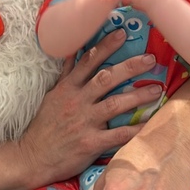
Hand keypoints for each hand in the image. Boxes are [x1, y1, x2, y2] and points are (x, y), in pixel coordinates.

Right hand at [18, 30, 162, 188]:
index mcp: (68, 87)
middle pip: (106, 79)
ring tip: (156, 90)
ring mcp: (84, 121)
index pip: (88, 61)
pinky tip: (149, 125)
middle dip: (129, 67)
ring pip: (114, 104)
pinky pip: (117, 135)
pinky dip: (134, 130)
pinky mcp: (90, 143)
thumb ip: (67, 74)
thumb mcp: (52, 94)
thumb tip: (73, 51)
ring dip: (137, 96)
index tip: (122, 33)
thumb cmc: (45, 125)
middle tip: (149, 58)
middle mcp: (77, 101)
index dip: (105, 46)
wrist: (33, 156)